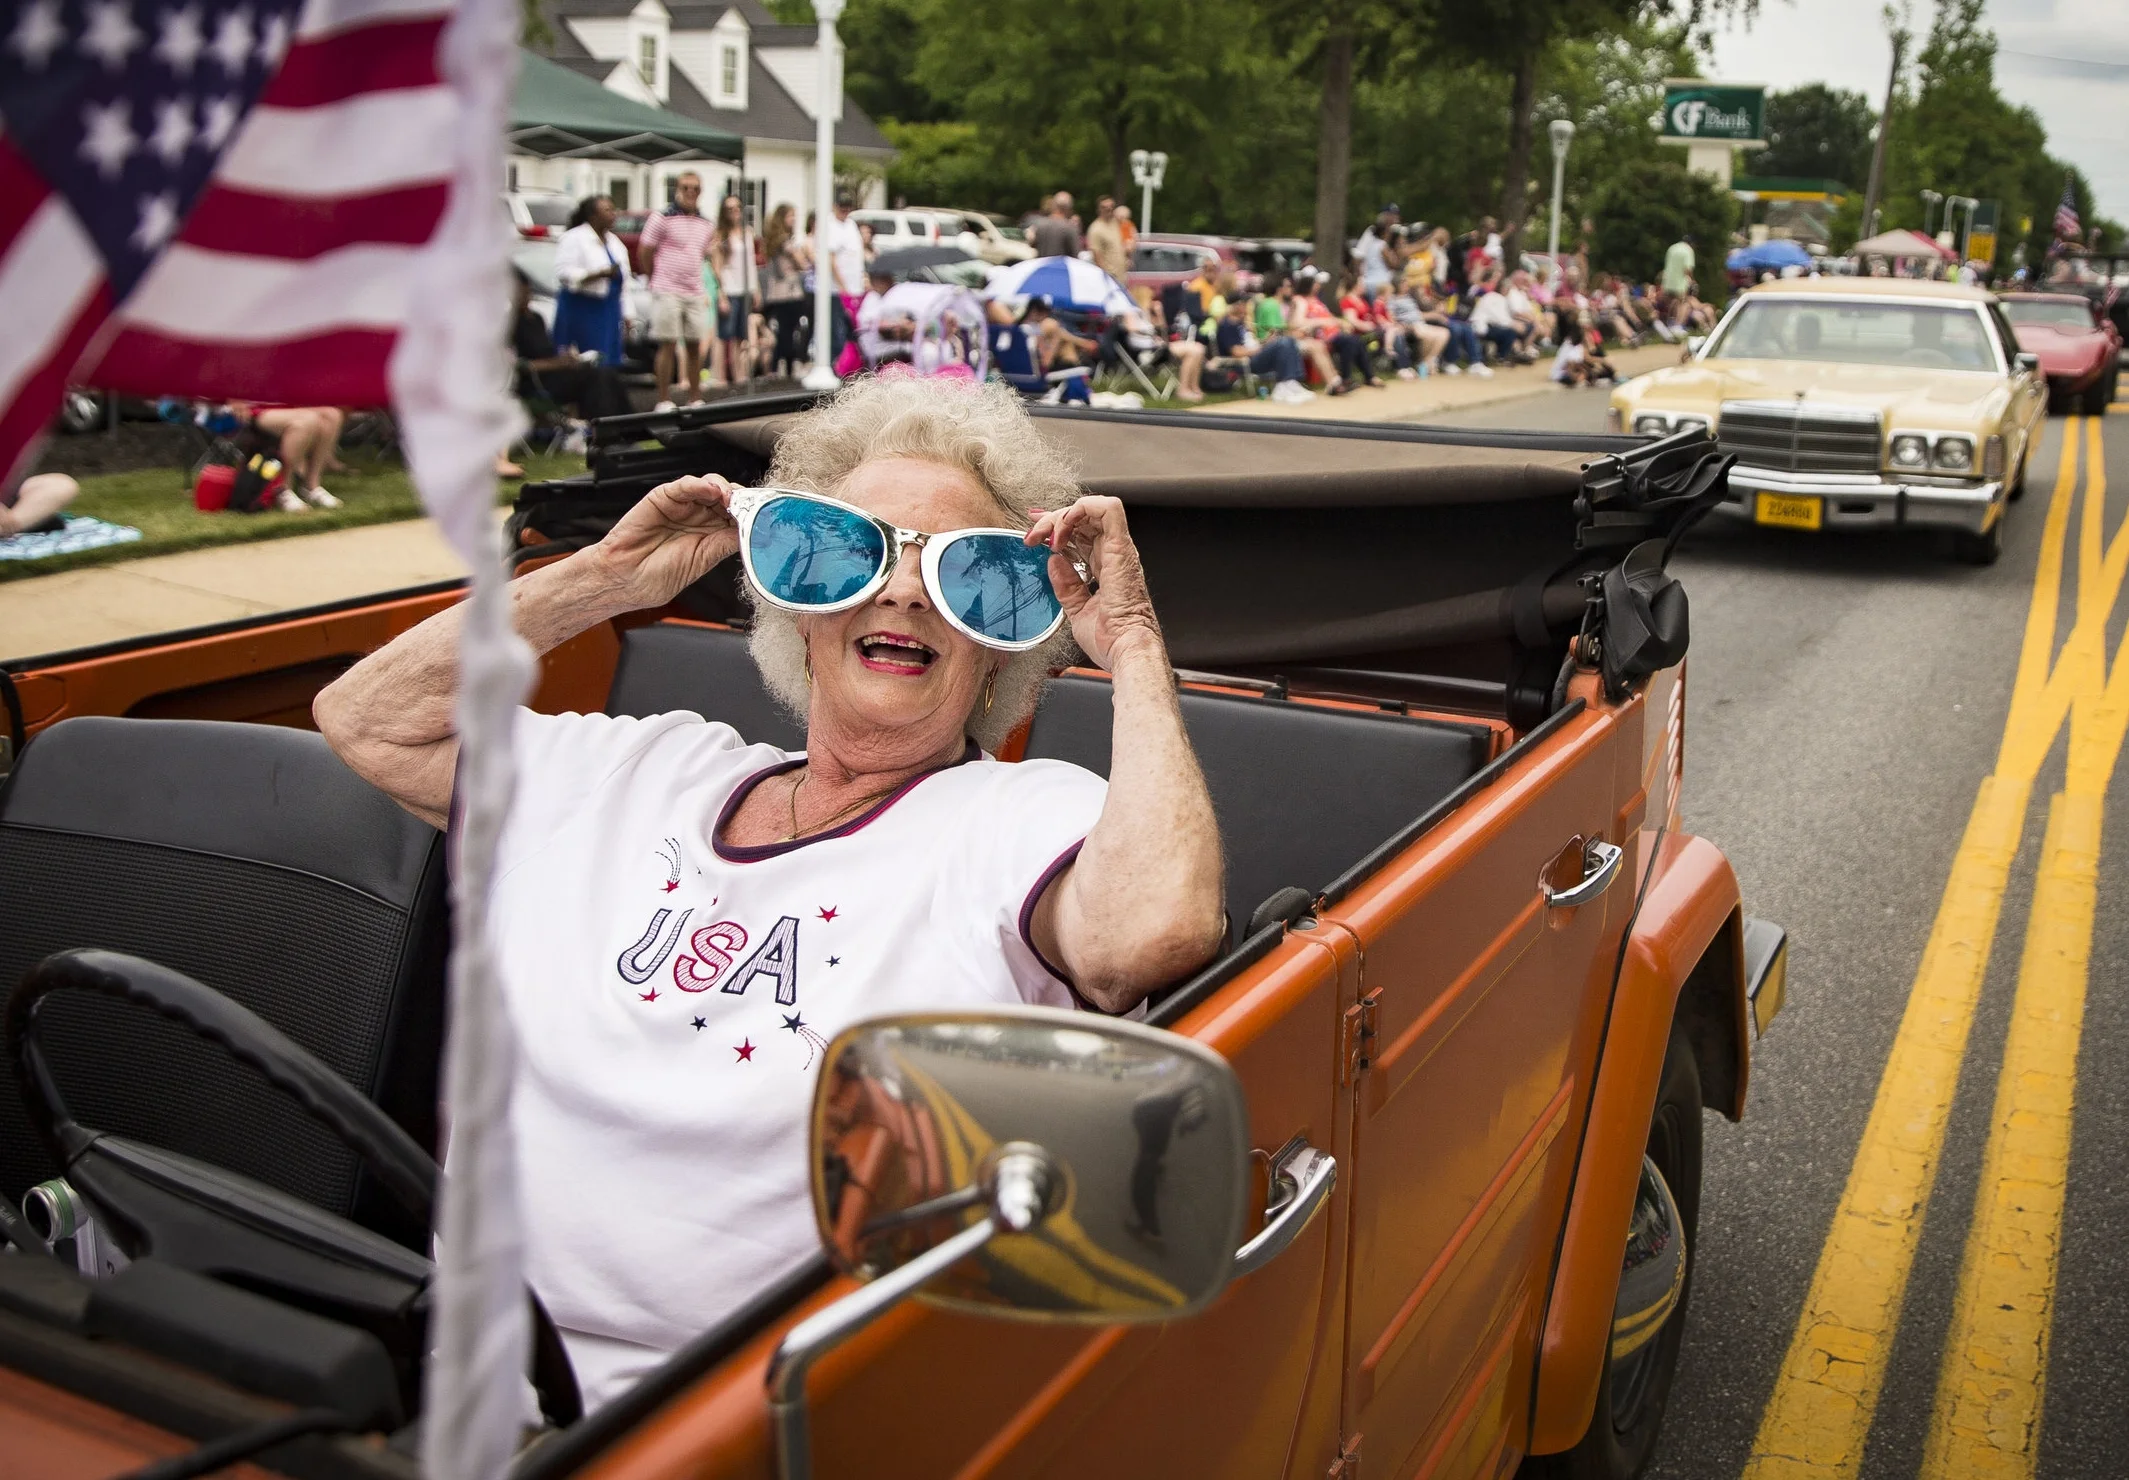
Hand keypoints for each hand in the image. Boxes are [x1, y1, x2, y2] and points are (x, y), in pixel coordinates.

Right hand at [586, 475, 739, 608]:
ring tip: (731, 499)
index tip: (763, 515)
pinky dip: (701, 484)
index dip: (750, 514)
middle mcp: (699, 518)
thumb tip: (750, 533)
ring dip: (725, 489)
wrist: (623, 580)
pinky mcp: (664, 497)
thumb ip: (722, 544)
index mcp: (711, 536)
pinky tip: (712, 491)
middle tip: (749, 505)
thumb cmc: (654, 578)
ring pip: (711, 486)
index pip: (737, 517)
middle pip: (728, 498)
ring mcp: (683, 506)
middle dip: (741, 500)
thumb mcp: (701, 562)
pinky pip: (686, 484)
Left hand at [1026, 496, 1161, 670]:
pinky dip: (1082, 510)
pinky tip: (1062, 528)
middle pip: (1083, 520)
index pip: (1082, 534)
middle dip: (1053, 521)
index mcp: (1107, 568)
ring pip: (1093, 509)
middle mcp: (1115, 554)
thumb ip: (1066, 586)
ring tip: (1046, 536)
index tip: (1034, 533)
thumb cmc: (1111, 640)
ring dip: (1063, 515)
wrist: (1125, 651)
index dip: (1058, 526)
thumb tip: (1054, 563)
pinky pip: (1108, 509)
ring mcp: (1119, 549)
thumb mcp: (1077, 611)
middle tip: (1032, 537)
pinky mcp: (1121, 547)